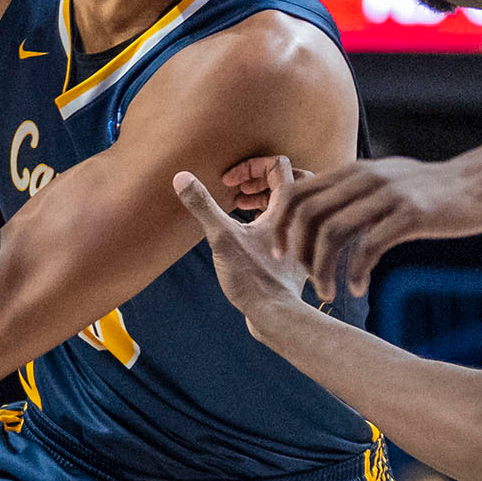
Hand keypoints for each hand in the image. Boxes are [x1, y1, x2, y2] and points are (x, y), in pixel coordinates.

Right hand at [173, 158, 312, 330]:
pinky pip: (287, 224)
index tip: (229, 183)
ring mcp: (300, 235)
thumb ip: (203, 206)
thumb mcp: (222, 237)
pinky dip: (267, 218)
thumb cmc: (253, 278)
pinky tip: (247, 231)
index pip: (278, 165)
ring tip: (239, 205)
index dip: (250, 167)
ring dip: (263, 198)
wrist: (275, 315)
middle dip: (259, 179)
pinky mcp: (295, 253)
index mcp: (288, 206)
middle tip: (237, 190)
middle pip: (289, 180)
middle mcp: (300, 217)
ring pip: (289, 204)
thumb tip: (181, 177)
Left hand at [267, 156, 481, 299]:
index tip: (280, 254)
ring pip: (333, 231)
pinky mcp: (410, 214)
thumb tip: (321, 214)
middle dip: (297, 251)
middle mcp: (364, 178)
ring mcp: (386, 195)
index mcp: (352, 171)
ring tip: (327, 292)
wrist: (477, 184)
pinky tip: (357, 287)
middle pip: (308, 213)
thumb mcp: (384, 179)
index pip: (297, 193)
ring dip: (323, 268)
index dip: (280, 225)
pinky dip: (356, 271)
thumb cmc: (429, 189)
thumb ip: (353, 192)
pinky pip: (369, 246)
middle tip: (306, 280)